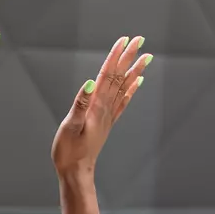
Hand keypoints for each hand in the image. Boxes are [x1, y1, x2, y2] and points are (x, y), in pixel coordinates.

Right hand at [51, 36, 152, 174]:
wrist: (76, 173)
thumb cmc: (69, 153)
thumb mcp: (69, 127)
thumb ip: (80, 104)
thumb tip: (90, 83)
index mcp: (95, 107)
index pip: (107, 76)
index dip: (115, 57)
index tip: (125, 41)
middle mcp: (105, 109)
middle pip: (118, 77)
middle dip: (128, 57)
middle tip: (139, 40)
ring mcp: (107, 117)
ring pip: (123, 88)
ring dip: (133, 70)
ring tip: (145, 57)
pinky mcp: (105, 124)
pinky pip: (122, 103)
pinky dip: (130, 91)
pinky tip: (136, 83)